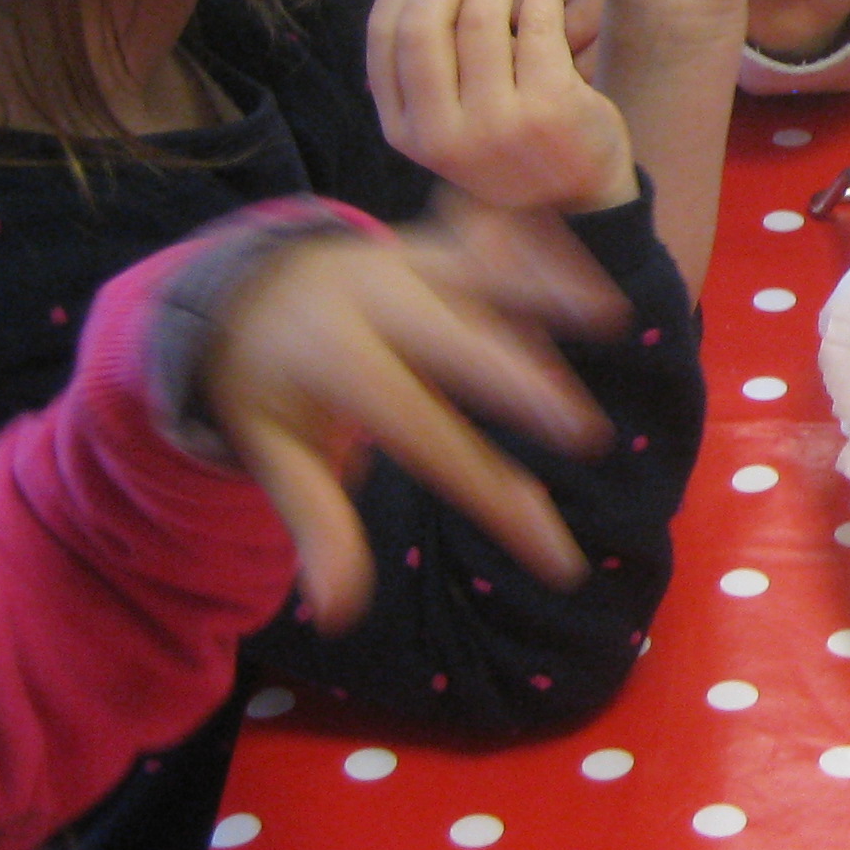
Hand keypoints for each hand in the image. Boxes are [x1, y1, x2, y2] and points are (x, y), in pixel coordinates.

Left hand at [203, 206, 622, 629]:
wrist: (240, 289)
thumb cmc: (268, 388)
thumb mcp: (274, 455)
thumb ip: (316, 523)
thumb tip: (338, 612)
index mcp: (334, 362)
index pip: (428, 440)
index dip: (495, 497)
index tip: (555, 551)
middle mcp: (371, 302)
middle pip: (458, 343)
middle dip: (523, 384)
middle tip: (586, 433)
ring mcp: (403, 258)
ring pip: (483, 275)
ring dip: (548, 294)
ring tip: (609, 318)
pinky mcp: (430, 237)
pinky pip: (490, 238)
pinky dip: (541, 254)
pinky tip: (589, 278)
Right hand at [369, 0, 637, 212]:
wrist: (580, 201)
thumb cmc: (514, 142)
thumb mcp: (452, 114)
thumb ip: (432, 48)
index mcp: (404, 130)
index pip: (384, 34)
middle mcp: (441, 133)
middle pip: (424, 23)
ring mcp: (496, 124)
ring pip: (479, 18)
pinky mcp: (550, 108)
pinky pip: (537, 24)